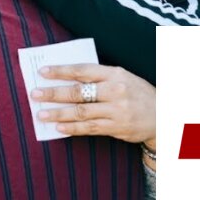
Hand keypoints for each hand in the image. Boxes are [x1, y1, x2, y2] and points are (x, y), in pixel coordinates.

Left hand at [32, 64, 155, 149]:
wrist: (164, 115)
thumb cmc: (137, 93)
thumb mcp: (123, 78)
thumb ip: (98, 78)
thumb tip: (66, 80)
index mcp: (115, 74)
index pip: (83, 70)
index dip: (61, 71)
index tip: (42, 72)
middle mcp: (115, 91)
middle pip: (78, 92)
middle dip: (54, 93)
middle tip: (35, 94)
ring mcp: (117, 111)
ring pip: (81, 112)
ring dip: (58, 114)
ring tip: (40, 114)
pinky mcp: (117, 128)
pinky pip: (90, 128)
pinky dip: (72, 128)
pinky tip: (59, 128)